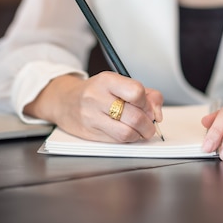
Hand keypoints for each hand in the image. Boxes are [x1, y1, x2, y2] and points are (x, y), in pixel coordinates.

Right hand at [24, 71, 163, 141]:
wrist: (64, 101)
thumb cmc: (96, 92)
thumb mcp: (119, 83)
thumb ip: (146, 94)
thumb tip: (157, 114)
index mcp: (106, 81)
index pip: (136, 92)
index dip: (147, 103)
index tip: (148, 107)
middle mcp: (96, 98)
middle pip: (135, 116)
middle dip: (148, 124)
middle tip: (149, 124)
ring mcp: (91, 117)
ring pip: (127, 133)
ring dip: (140, 135)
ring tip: (140, 130)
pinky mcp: (90, 134)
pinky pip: (117, 141)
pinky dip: (128, 139)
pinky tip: (126, 132)